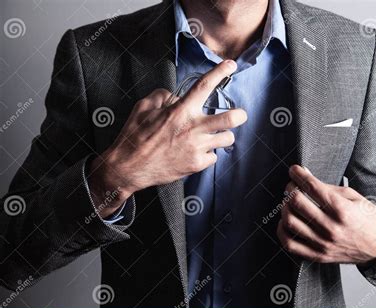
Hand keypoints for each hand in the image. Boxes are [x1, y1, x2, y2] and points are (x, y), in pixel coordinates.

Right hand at [88, 60, 246, 216]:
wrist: (129, 167)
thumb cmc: (135, 137)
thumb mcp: (143, 108)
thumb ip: (163, 96)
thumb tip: (175, 96)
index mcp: (180, 111)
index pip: (204, 86)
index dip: (220, 72)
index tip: (231, 65)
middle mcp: (193, 128)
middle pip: (231, 118)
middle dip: (240, 114)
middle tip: (240, 114)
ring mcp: (197, 148)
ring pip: (227, 139)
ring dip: (223, 135)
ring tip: (214, 135)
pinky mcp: (196, 165)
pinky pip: (213, 157)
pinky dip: (208, 153)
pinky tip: (198, 151)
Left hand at [277, 165, 375, 264]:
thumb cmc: (369, 220)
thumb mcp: (354, 197)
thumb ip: (327, 187)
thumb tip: (305, 176)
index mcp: (341, 209)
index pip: (311, 187)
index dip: (298, 174)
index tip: (294, 170)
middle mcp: (331, 227)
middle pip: (297, 202)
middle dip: (290, 189)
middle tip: (292, 185)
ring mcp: (323, 243)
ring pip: (290, 222)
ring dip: (285, 207)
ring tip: (289, 203)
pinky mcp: (318, 256)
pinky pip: (290, 244)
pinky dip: (282, 231)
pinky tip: (286, 222)